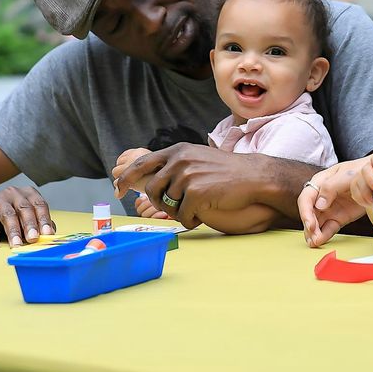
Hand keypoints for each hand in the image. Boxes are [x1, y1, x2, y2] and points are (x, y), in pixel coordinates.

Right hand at [0, 184, 54, 247]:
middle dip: (30, 224)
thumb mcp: (24, 216)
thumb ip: (38, 222)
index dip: (44, 219)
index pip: (39, 205)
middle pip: (24, 209)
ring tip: (16, 244)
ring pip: (7, 215)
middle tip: (33, 239)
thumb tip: (50, 234)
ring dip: (13, 231)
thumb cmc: (7, 215)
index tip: (48, 234)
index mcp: (27, 194)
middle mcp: (13, 194)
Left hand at [113, 142, 268, 227]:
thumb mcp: (198, 158)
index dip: (126, 178)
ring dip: (180, 212)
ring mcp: (187, 176)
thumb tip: (151, 179)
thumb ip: (176, 164)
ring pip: (168, 205)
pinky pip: (182, 216)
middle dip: (159, 203)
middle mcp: (180, 160)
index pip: (142, 163)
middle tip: (174, 208)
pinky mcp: (196, 193)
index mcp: (178, 151)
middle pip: (152, 190)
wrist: (254, 176)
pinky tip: (203, 214)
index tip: (118, 189)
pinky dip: (191, 221)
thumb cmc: (227, 171)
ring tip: (197, 208)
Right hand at [298, 157, 372, 246]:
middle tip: (313, 237)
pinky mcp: (337, 218)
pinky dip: (324, 235)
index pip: (306, 198)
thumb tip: (319, 205)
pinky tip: (321, 241)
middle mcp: (321, 197)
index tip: (310, 224)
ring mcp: (329, 209)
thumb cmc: (359, 171)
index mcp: (320, 182)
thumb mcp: (345, 175)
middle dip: (309, 226)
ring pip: (316, 223)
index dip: (306, 212)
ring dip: (314, 234)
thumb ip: (330, 187)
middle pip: (309, 213)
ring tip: (314, 243)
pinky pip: (328, 228)